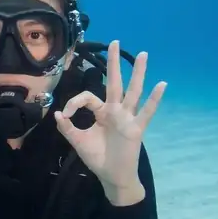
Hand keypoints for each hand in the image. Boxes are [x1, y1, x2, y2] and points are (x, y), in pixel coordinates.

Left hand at [54, 40, 166, 204]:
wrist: (112, 176)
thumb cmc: (97, 158)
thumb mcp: (78, 141)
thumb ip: (67, 128)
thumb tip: (56, 113)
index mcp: (101, 112)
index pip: (88, 97)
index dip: (74, 103)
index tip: (64, 115)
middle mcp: (115, 111)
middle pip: (114, 82)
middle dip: (113, 63)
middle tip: (114, 42)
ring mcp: (127, 118)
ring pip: (133, 91)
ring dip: (138, 73)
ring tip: (142, 54)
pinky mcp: (136, 128)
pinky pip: (147, 112)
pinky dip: (155, 99)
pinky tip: (162, 84)